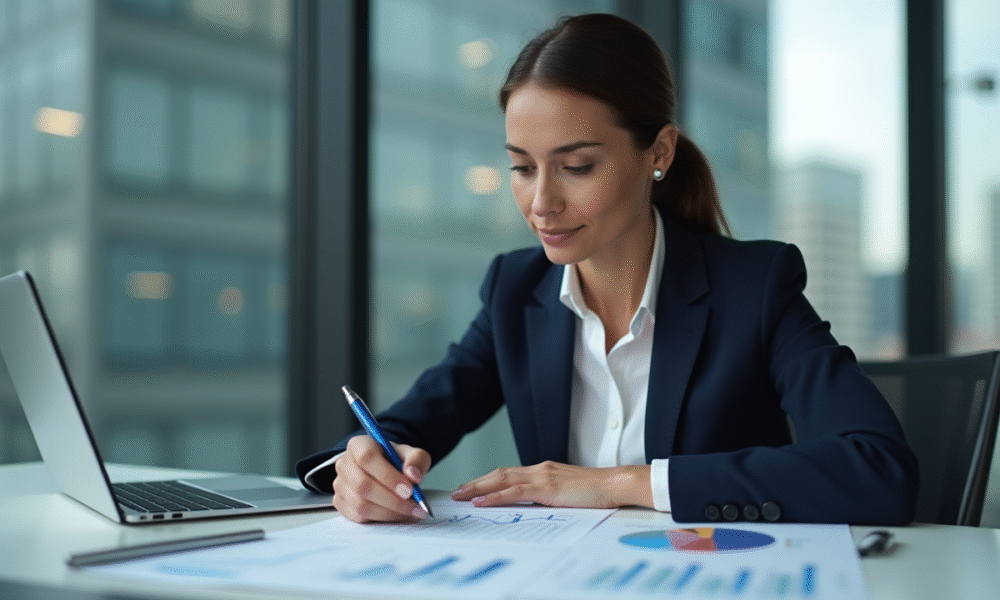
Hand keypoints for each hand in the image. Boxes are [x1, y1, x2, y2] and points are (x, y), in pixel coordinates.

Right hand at [332, 435, 431, 522]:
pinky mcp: (340, 503)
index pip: (367, 458)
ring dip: (389, 512)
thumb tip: (413, 475)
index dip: (388, 476)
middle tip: (414, 506)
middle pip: (362, 485)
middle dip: (392, 500)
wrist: (385, 470)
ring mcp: (340, 485)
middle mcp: (345, 464)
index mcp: (359, 445)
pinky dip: (382, 519)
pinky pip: (359, 517)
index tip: (408, 490)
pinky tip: (398, 514)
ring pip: (361, 505)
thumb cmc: (394, 460)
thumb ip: (416, 460)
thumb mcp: (411, 453)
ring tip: (410, 511)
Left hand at [450, 461, 652, 508]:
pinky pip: (514, 492)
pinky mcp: (546, 487)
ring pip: (502, 480)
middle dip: (476, 483)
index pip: (508, 473)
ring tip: (460, 496)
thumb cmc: (596, 491)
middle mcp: (539, 469)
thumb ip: (549, 494)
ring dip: (478, 488)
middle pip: (499, 474)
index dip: (487, 480)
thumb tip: (533, 504)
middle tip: (456, 492)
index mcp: (543, 470)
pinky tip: (481, 501)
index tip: (472, 487)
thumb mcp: (567, 492)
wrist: (614, 484)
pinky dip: (495, 496)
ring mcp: (542, 476)